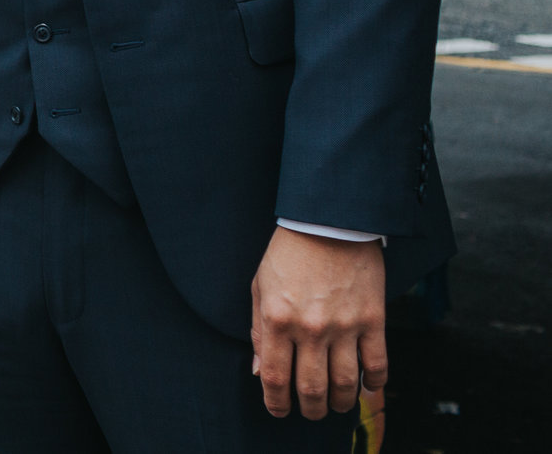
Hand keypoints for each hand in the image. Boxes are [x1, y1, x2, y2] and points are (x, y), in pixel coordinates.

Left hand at [251, 228, 386, 420]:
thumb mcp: (260, 287)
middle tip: (311, 412)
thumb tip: (260, 371)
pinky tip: (367, 388)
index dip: (276, 402)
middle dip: (310, 408)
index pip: (275, 376)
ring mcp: (344, 326)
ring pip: (345, 384)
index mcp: (276, 319)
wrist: (329, 223)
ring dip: (341, 403)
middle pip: (311, 387)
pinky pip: (378, 364)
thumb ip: (257, 331)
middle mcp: (310, 328)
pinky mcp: (373, 320)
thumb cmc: (289, 254)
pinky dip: (374, 383)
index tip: (279, 410)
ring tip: (337, 406)